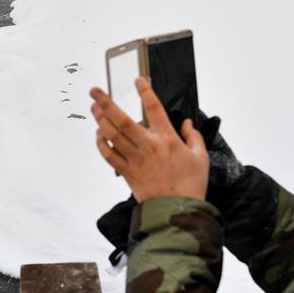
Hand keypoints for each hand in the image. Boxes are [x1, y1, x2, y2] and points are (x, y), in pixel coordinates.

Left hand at [90, 77, 209, 202]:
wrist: (177, 212)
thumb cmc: (191, 185)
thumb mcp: (200, 158)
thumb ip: (194, 137)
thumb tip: (187, 123)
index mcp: (167, 140)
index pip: (154, 108)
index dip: (145, 91)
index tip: (138, 80)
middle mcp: (148, 146)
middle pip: (123, 120)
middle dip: (107, 103)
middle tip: (95, 91)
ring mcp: (135, 159)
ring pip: (112, 135)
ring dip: (100, 120)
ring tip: (93, 107)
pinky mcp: (127, 172)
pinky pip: (109, 155)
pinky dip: (101, 144)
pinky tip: (99, 134)